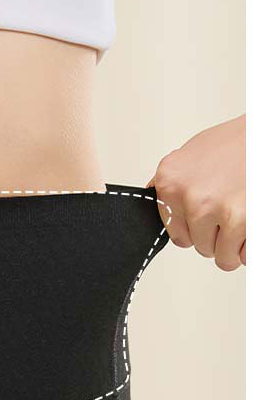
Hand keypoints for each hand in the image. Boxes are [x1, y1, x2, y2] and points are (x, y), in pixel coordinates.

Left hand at [149, 115, 245, 270]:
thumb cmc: (234, 144)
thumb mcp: (190, 156)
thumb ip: (171, 183)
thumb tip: (151, 195)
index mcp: (169, 182)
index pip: (176, 234)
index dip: (197, 230)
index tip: (208, 217)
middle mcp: (189, 197)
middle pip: (199, 246)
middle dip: (217, 236)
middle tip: (230, 211)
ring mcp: (215, 209)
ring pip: (221, 256)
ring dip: (234, 244)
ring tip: (242, 216)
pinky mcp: (241, 220)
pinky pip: (242, 256)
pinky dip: (248, 247)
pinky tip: (250, 223)